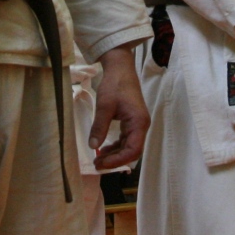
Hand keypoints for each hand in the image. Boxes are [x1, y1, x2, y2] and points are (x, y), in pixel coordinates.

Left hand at [90, 48, 149, 171]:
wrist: (120, 69)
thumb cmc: (115, 85)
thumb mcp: (104, 106)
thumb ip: (99, 127)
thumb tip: (93, 147)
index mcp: (138, 123)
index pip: (133, 150)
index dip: (118, 160)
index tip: (102, 164)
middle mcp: (141, 126)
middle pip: (132, 151)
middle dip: (115, 160)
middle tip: (98, 165)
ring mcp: (137, 124)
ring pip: (128, 147)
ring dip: (115, 155)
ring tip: (99, 160)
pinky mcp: (131, 122)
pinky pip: (126, 140)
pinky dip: (115, 146)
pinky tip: (104, 149)